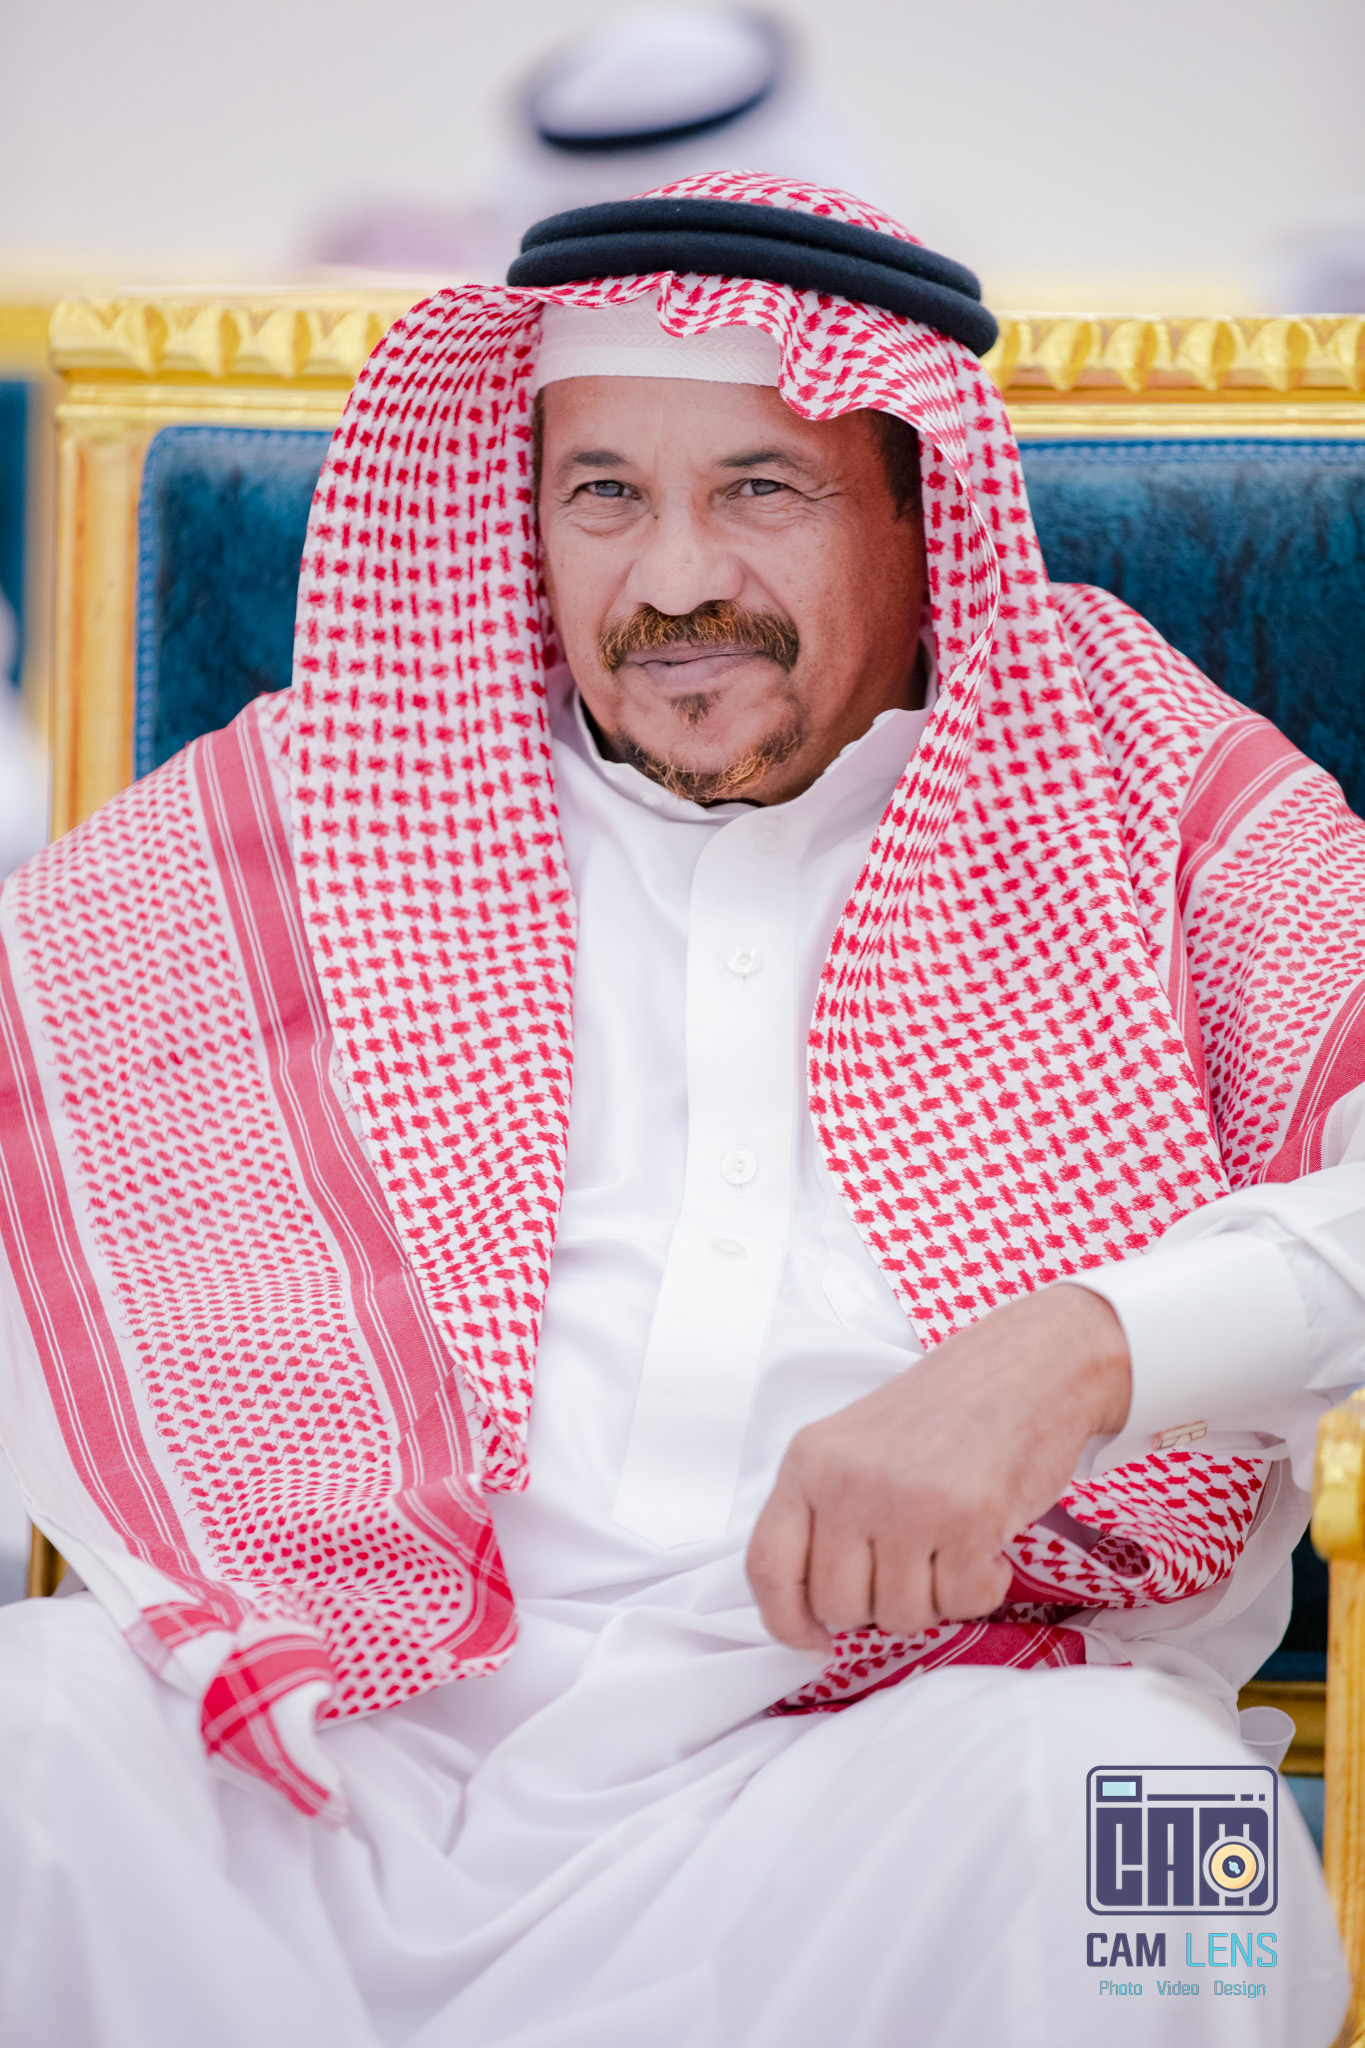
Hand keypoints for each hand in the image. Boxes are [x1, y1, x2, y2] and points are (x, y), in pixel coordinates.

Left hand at [745, 1283, 1130, 1652]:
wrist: (1026, 1366)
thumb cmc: (944, 1414)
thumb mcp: (856, 1448)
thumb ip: (824, 1515)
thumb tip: (809, 1615)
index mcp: (808, 1461)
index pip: (767, 1566)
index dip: (786, 1620)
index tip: (814, 1641)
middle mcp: (847, 1480)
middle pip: (838, 1605)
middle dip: (880, 1604)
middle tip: (914, 1564)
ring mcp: (907, 1500)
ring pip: (901, 1615)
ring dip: (935, 1598)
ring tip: (951, 1544)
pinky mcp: (968, 1518)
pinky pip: (963, 1603)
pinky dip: (982, 1588)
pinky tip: (987, 1545)